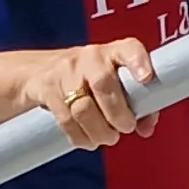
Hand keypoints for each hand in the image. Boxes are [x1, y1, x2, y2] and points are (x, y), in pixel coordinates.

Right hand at [27, 39, 155, 149]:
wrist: (42, 70)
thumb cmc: (91, 78)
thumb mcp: (115, 79)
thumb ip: (138, 102)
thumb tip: (147, 128)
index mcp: (114, 52)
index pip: (128, 49)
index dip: (138, 62)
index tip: (147, 78)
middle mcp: (90, 58)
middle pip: (103, 84)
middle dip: (117, 114)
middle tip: (126, 127)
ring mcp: (66, 73)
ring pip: (83, 108)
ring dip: (99, 131)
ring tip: (109, 137)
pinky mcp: (48, 90)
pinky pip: (66, 121)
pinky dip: (81, 137)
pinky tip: (90, 140)